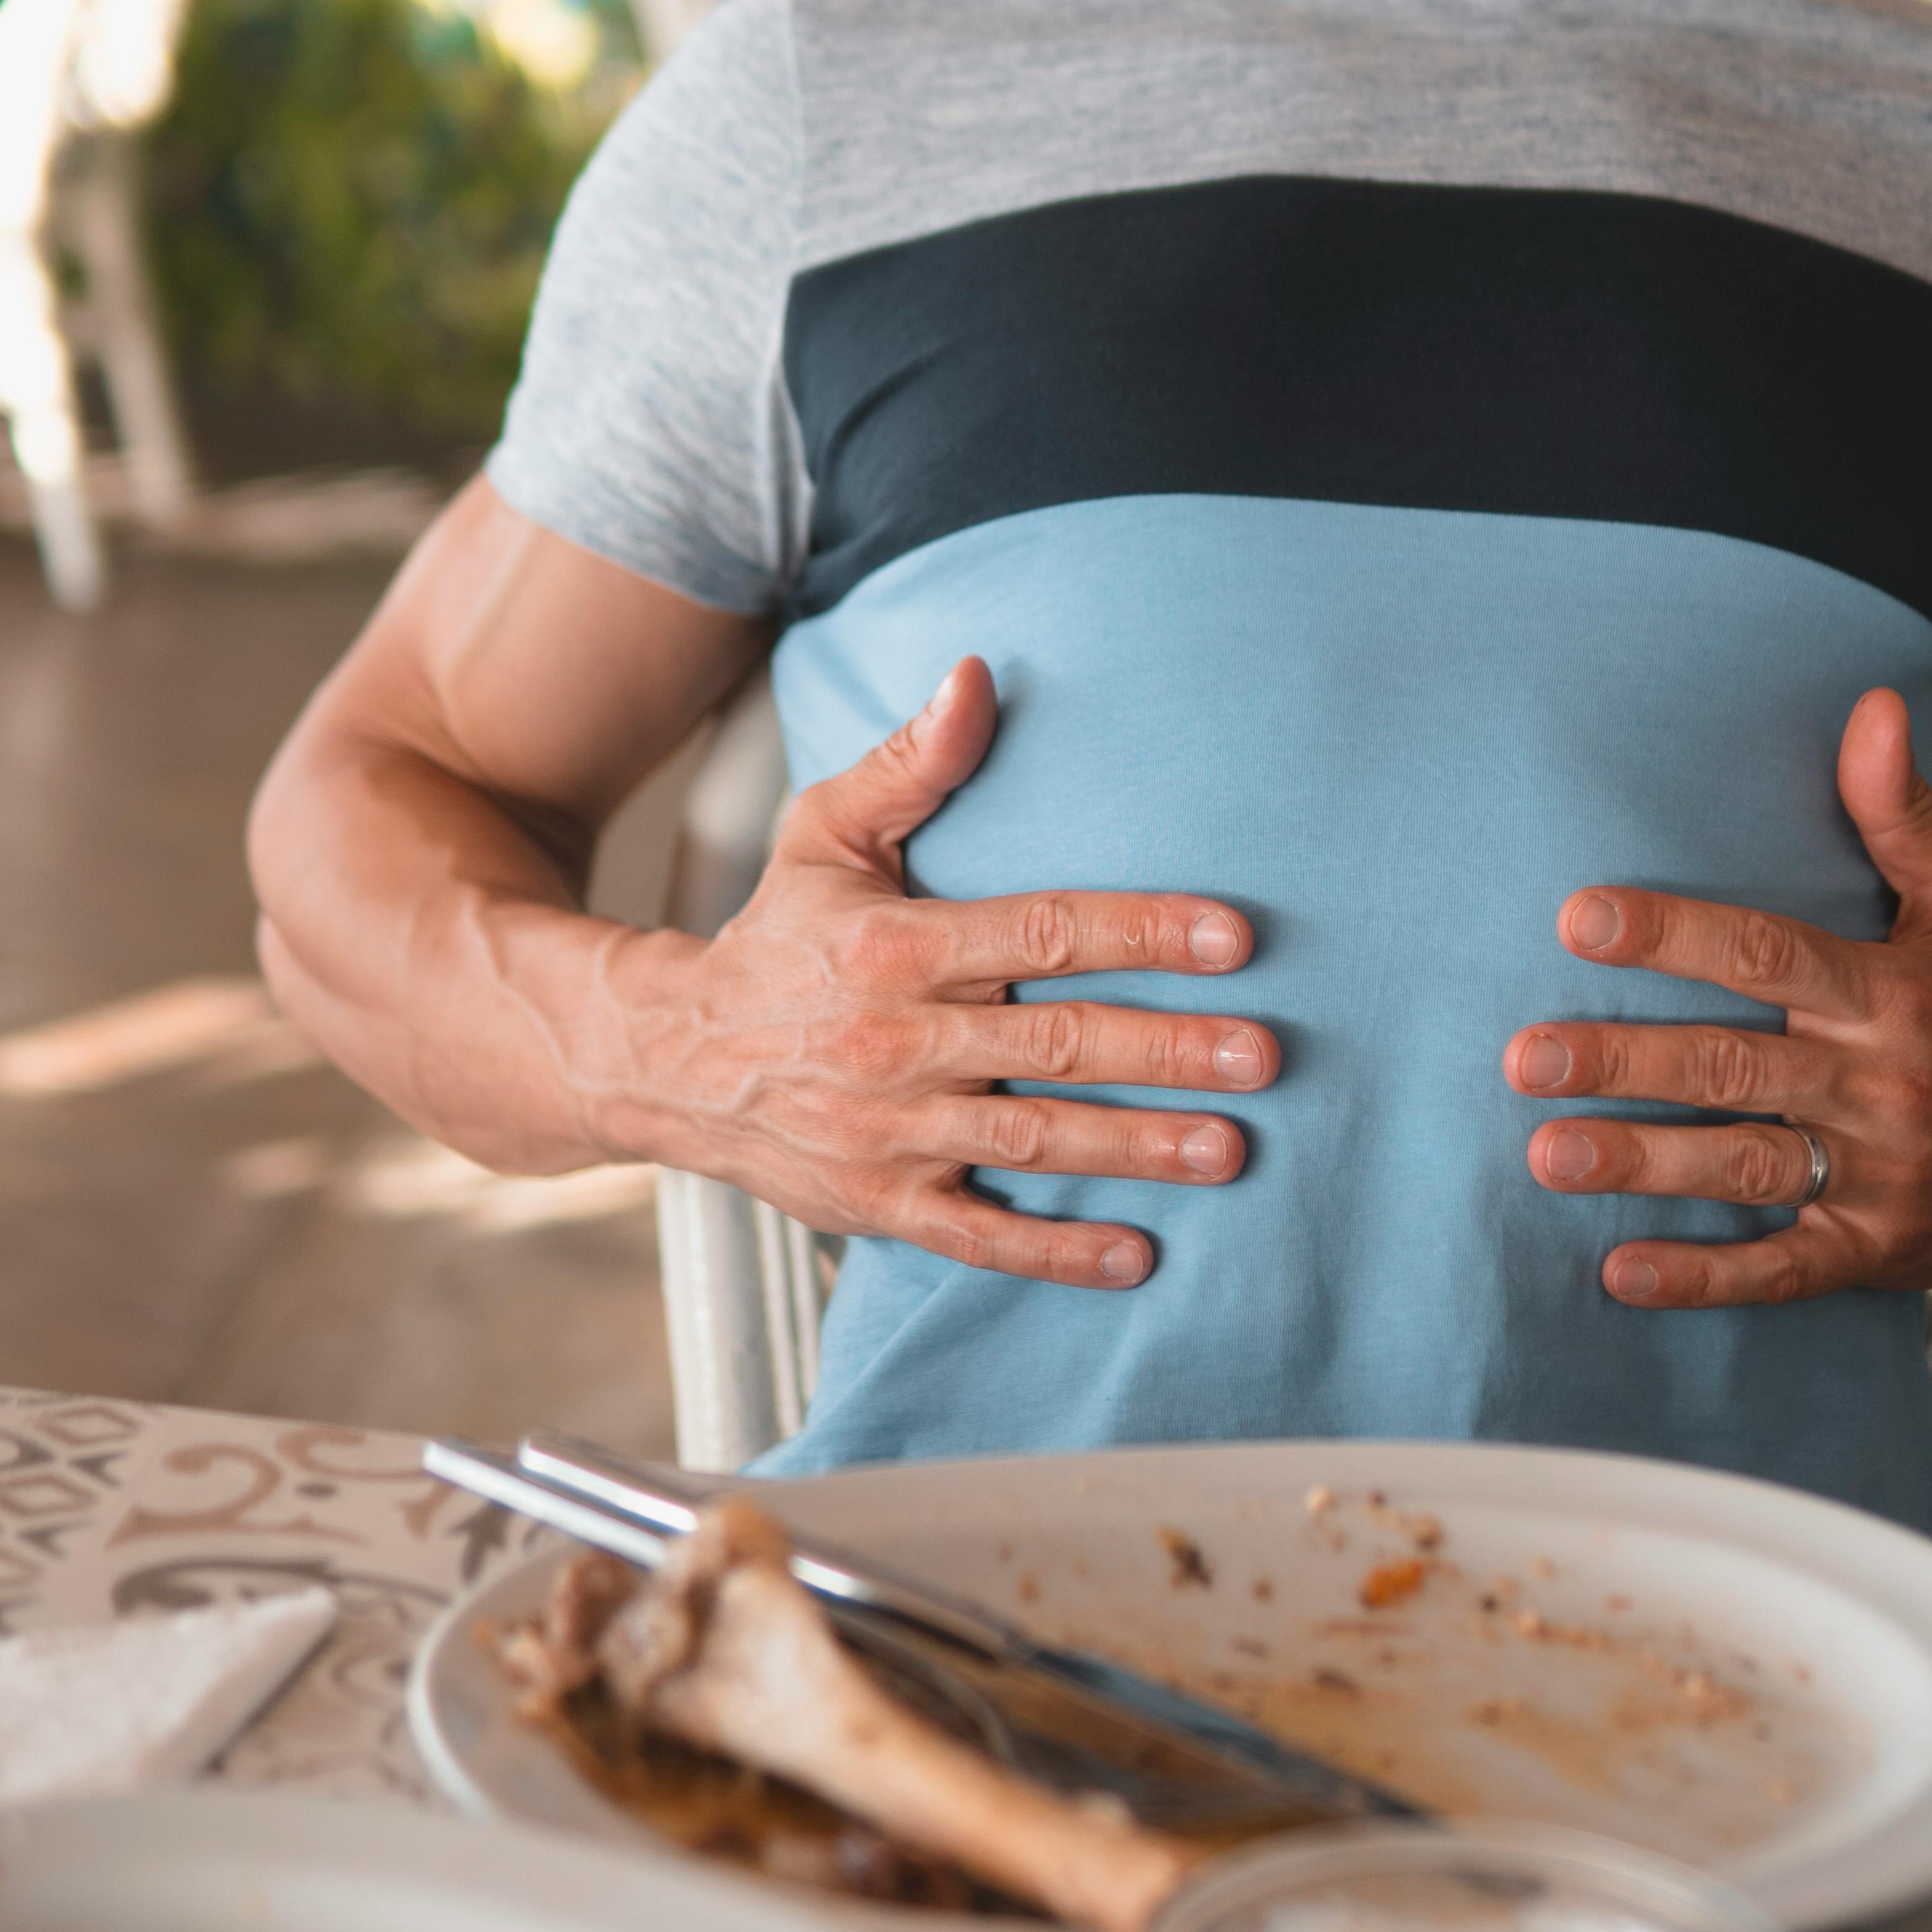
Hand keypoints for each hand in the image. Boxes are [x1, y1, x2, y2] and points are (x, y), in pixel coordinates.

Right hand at [670, 655, 1274, 1288]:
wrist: (669, 1058)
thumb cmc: (778, 936)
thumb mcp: (825, 832)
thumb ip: (912, 762)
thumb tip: (977, 676)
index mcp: (897, 947)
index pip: (1043, 930)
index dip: (1142, 932)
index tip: (1233, 938)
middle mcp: (898, 1042)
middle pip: (1056, 1043)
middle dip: (1167, 1051)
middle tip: (1263, 1056)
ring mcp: (889, 1132)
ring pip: (1033, 1141)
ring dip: (1136, 1147)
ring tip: (1231, 1148)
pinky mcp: (879, 1203)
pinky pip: (978, 1236)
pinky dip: (1055, 1252)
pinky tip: (1136, 1256)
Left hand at [1504, 689, 1931, 1307]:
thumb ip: (1901, 810)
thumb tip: (1868, 703)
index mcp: (1896, 993)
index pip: (1769, 954)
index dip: (1673, 933)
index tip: (1578, 918)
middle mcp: (1884, 1086)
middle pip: (1737, 1066)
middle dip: (1625, 1062)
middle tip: (1525, 1055)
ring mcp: (1879, 1178)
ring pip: (1746, 1169)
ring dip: (1643, 1164)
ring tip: (1546, 1152)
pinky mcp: (1873, 1254)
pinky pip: (1780, 1270)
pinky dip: (1703, 1278)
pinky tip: (1621, 1273)